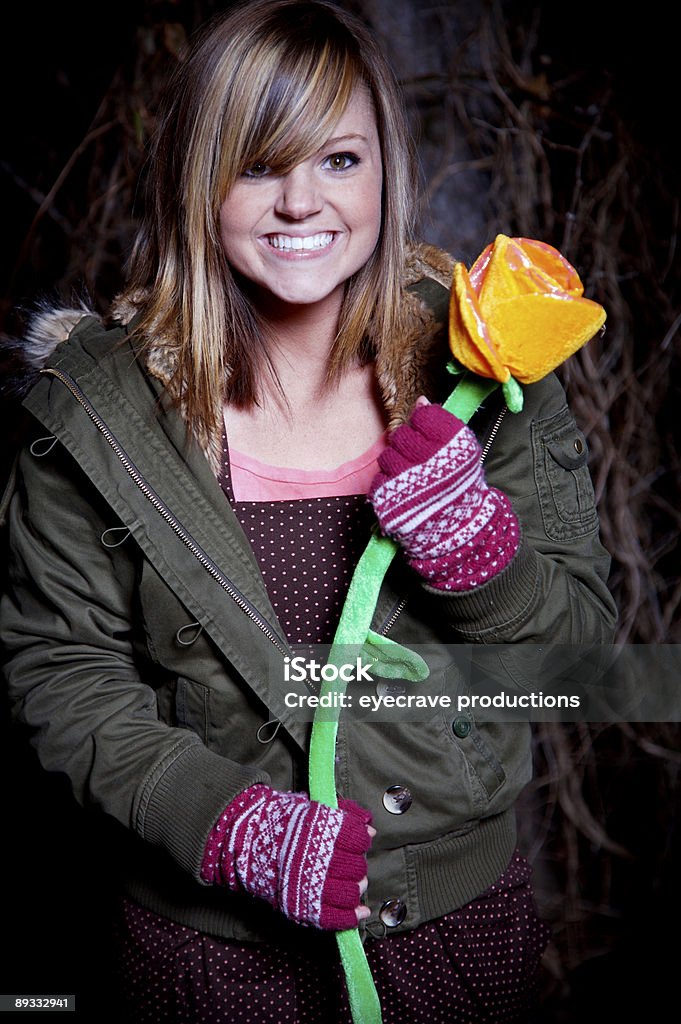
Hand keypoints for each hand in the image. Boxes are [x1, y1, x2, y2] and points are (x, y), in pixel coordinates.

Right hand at [201, 786, 373, 929]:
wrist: (246, 842)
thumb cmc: (283, 822)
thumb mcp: (314, 807)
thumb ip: (345, 813)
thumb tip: (369, 827)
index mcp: (322, 830)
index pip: (359, 839)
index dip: (361, 840)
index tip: (355, 840)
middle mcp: (319, 857)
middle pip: (357, 867)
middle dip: (356, 865)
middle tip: (349, 862)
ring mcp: (311, 885)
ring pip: (351, 892)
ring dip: (355, 888)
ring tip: (350, 883)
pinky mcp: (303, 908)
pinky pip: (336, 918)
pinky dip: (351, 917)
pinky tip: (358, 911)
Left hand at [369, 400, 519, 589]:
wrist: (457, 534)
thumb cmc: (458, 488)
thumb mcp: (462, 453)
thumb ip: (441, 423)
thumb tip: (421, 401)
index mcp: (454, 447)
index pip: (424, 416)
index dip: (423, 424)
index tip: (428, 437)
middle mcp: (431, 463)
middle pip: (401, 435)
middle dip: (407, 445)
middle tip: (419, 461)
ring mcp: (408, 484)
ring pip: (387, 457)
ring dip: (397, 465)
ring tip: (413, 479)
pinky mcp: (389, 503)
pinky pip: (379, 481)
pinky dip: (389, 485)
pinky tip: (404, 493)